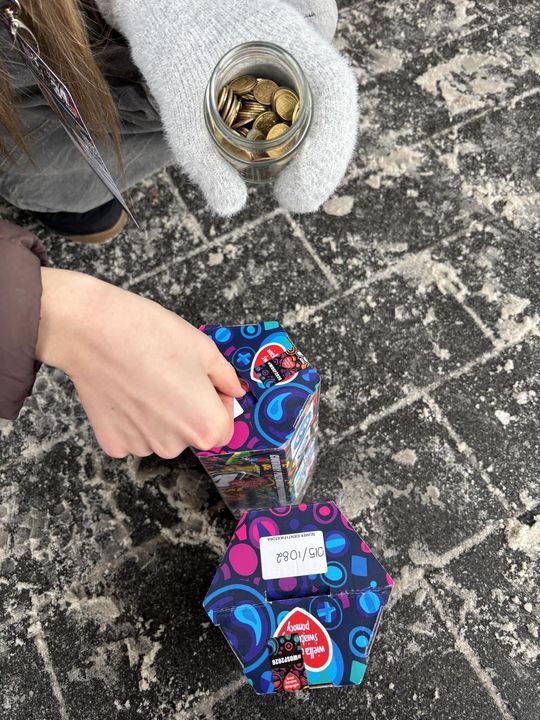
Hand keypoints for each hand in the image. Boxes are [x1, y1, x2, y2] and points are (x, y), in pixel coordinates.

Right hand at [35, 268, 243, 457]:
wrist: (93, 331)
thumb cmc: (151, 336)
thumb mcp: (204, 349)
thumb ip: (226, 377)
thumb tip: (235, 390)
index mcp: (205, 426)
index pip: (224, 428)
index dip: (218, 404)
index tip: (204, 383)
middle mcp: (175, 446)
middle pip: (191, 433)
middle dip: (187, 409)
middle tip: (170, 376)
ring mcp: (141, 447)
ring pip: (162, 435)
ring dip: (159, 416)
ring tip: (145, 381)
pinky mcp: (113, 443)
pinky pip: (133, 435)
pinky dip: (131, 418)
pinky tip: (125, 391)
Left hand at [108, 0, 356, 214]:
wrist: (157, 1)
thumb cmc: (166, 40)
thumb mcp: (177, 102)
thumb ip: (201, 157)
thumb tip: (229, 207)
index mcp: (285, 37)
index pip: (335, 91)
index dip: (329, 149)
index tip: (300, 193)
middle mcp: (299, 46)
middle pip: (337, 107)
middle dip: (325, 162)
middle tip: (296, 200)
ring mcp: (293, 57)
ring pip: (326, 111)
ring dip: (319, 156)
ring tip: (293, 191)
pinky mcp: (280, 72)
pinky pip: (305, 109)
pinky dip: (303, 144)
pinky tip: (285, 168)